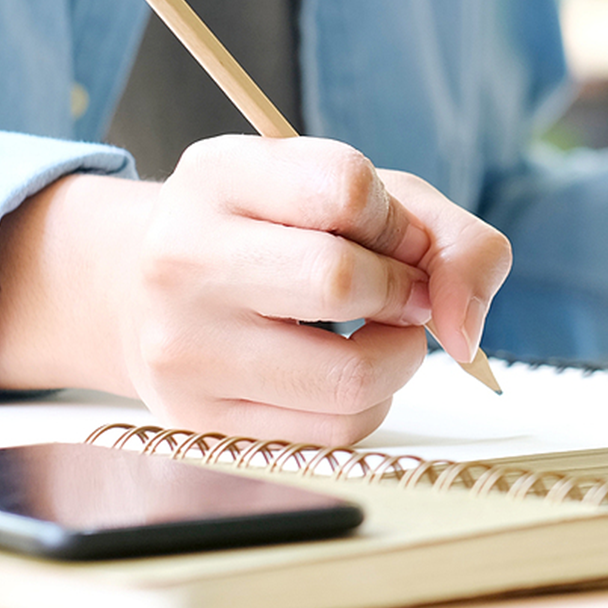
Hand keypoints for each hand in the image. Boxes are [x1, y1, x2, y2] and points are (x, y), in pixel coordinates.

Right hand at [0, 136, 512, 445]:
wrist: (141, 294)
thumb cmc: (273, 237)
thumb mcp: (352, 197)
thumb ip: (448, 239)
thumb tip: (465, 330)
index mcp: (218, 177)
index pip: (346, 187)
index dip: (397, 220)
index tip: (390, 236)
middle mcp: (183, 259)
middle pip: (342, 281)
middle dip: (404, 293)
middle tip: (398, 294)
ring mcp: (184, 348)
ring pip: (350, 377)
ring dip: (397, 357)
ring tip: (375, 334)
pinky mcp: (200, 422)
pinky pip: (335, 430)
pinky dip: (368, 401)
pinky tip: (341, 371)